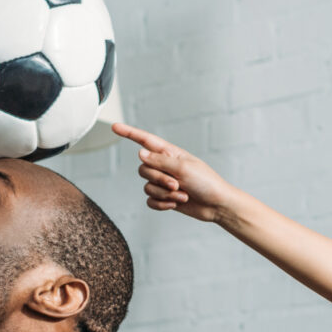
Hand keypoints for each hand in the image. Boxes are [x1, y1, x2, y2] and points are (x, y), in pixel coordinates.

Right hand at [112, 123, 238, 223]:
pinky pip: (150, 200)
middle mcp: (164, 166)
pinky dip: (162, 204)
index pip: (145, 140)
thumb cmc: (206, 182)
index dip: (129, 133)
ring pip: (147, 186)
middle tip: (177, 184)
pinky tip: (176, 203)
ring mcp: (163, 182)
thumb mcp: (183, 168)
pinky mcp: (164, 197)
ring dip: (164, 193)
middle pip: (143, 169)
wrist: (216, 205)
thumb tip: (140, 153)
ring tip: (182, 194)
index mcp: (170, 153)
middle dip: (159, 179)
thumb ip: (159, 161)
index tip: (114, 127)